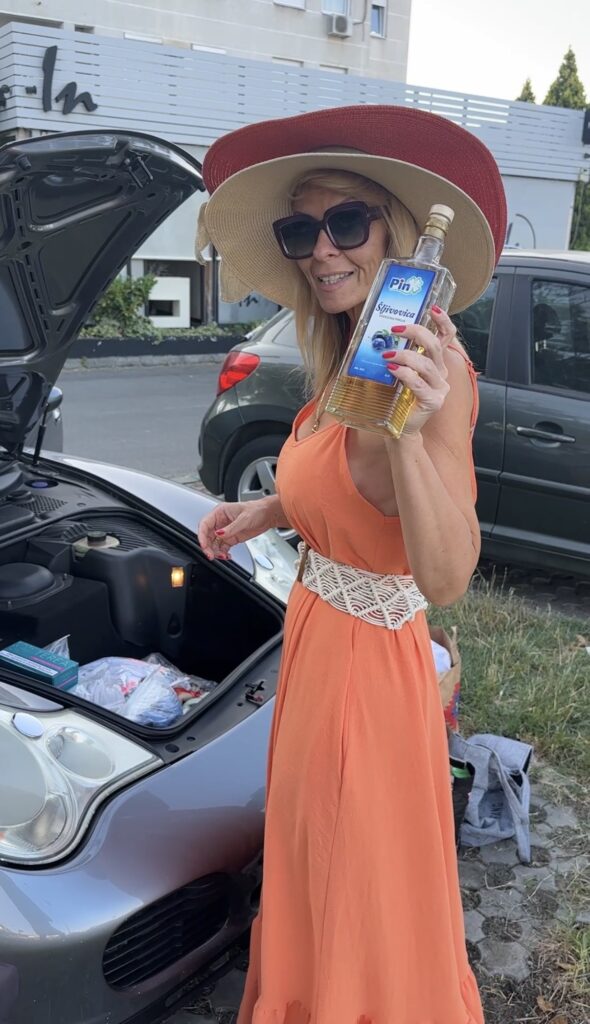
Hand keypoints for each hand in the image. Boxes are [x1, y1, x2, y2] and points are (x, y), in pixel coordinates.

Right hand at [197, 497, 279, 559]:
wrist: (267, 516)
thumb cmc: (257, 510)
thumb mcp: (244, 518)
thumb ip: (231, 528)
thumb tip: (219, 534)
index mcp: (220, 512)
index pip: (205, 524)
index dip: (202, 535)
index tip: (204, 545)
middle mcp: (220, 522)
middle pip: (207, 536)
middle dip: (208, 547)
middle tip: (211, 555)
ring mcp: (225, 531)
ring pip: (214, 544)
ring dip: (216, 551)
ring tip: (222, 556)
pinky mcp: (231, 538)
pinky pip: (222, 548)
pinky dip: (223, 553)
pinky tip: (227, 556)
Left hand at [381, 306, 456, 435]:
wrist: (399, 427)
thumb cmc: (397, 397)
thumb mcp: (399, 370)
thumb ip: (398, 354)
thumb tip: (382, 335)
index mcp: (435, 363)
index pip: (446, 337)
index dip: (443, 322)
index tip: (433, 309)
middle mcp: (441, 373)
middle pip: (434, 346)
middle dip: (416, 333)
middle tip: (396, 329)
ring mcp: (440, 388)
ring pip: (426, 365)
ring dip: (405, 355)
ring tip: (388, 354)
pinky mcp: (433, 401)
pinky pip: (419, 384)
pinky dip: (404, 374)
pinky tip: (392, 369)